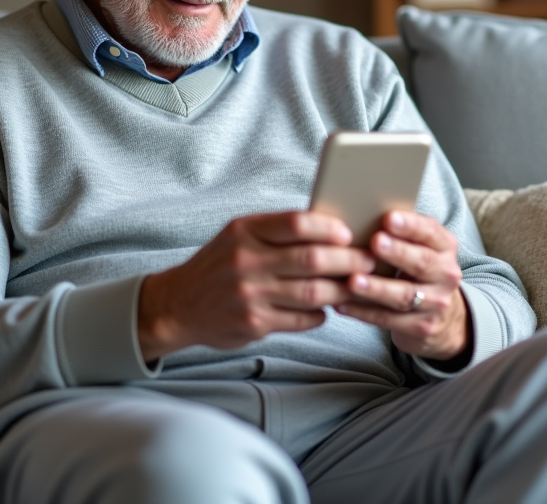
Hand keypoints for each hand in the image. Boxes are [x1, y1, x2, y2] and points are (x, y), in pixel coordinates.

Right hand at [136, 212, 375, 361]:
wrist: (177, 305)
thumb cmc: (219, 265)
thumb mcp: (238, 236)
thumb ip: (277, 231)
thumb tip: (331, 228)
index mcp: (244, 231)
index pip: (296, 223)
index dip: (329, 228)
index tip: (349, 233)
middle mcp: (246, 261)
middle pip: (312, 259)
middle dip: (348, 261)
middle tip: (369, 261)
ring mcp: (250, 295)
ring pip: (312, 292)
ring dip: (341, 290)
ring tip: (356, 286)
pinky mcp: (254, 323)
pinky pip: (301, 318)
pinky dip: (320, 313)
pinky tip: (326, 308)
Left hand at [336, 211, 468, 362]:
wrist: (443, 318)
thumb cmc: (418, 271)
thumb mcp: (420, 249)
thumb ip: (399, 234)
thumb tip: (359, 215)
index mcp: (444, 247)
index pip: (431, 232)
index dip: (411, 225)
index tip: (389, 218)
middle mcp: (446, 274)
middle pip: (422, 262)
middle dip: (397, 252)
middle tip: (375, 242)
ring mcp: (436, 303)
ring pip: (403, 295)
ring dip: (376, 288)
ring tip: (353, 280)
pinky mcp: (421, 327)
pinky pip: (388, 319)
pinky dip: (363, 312)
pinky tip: (342, 304)